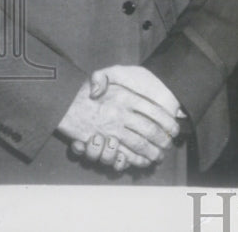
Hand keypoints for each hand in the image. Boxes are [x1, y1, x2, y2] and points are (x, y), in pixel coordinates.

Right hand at [59, 66, 182, 170]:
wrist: (62, 106)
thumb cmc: (84, 90)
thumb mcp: (101, 75)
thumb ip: (104, 76)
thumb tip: (100, 88)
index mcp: (125, 97)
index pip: (154, 111)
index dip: (167, 121)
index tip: (175, 127)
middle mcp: (120, 114)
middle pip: (149, 130)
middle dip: (162, 140)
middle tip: (169, 145)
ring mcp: (111, 130)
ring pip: (138, 144)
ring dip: (151, 151)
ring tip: (159, 155)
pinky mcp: (102, 143)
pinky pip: (121, 154)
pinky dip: (134, 159)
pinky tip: (143, 161)